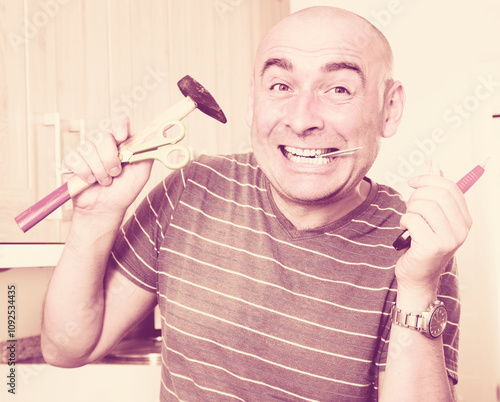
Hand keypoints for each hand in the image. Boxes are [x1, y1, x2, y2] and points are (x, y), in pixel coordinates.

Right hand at [62, 115, 152, 217]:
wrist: (106, 209)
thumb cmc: (124, 191)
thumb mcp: (141, 173)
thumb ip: (147, 153)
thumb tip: (155, 134)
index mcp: (121, 143)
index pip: (119, 122)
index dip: (119, 126)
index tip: (122, 137)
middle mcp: (103, 143)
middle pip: (102, 136)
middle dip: (110, 159)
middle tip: (115, 173)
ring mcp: (86, 151)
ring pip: (89, 150)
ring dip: (99, 171)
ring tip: (104, 181)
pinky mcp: (72, 160)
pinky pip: (75, 160)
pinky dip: (85, 174)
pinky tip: (90, 181)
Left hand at [395, 160, 471, 293]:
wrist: (417, 275)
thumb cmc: (422, 244)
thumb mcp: (432, 217)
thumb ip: (435, 191)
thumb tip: (434, 164)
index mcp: (464, 219)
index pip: (450, 187)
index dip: (428, 179)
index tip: (413, 182)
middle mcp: (461, 229)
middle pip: (437, 194)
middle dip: (417, 195)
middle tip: (410, 207)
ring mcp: (449, 239)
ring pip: (423, 206)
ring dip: (409, 210)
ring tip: (409, 221)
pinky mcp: (432, 246)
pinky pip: (412, 220)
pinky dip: (404, 222)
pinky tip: (406, 232)